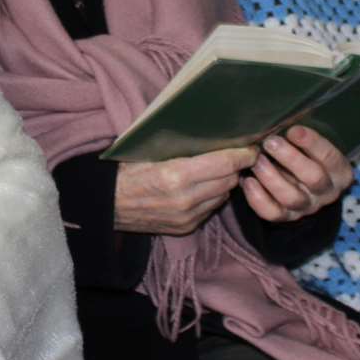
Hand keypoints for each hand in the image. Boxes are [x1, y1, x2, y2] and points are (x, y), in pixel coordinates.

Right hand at [115, 146, 257, 234]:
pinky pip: (210, 209)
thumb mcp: (151, 150)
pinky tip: (203, 187)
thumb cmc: (126, 170)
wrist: (106, 205)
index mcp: (177, 175)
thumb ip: (183, 145)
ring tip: (220, 170)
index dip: (243, 154)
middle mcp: (186, 199)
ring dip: (225, 183)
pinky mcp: (185, 228)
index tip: (252, 147)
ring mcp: (187, 217)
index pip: (225, 162)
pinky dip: (211, 197)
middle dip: (235, 167)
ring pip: (223, 195)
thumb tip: (214, 132)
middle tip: (236, 155)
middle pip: (229, 179)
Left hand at [241, 125, 353, 222]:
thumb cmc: (305, 151)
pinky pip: (272, 213)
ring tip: (256, 161)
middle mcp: (326, 192)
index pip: (330, 158)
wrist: (299, 179)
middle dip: (290, 159)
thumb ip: (301, 133)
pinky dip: (257, 198)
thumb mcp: (311, 142)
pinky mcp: (287, 217)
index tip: (293, 129)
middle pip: (313, 178)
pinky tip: (247, 180)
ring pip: (292, 198)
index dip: (312, 143)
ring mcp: (306, 207)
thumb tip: (283, 114)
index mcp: (339, 171)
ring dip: (272, 178)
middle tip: (270, 142)